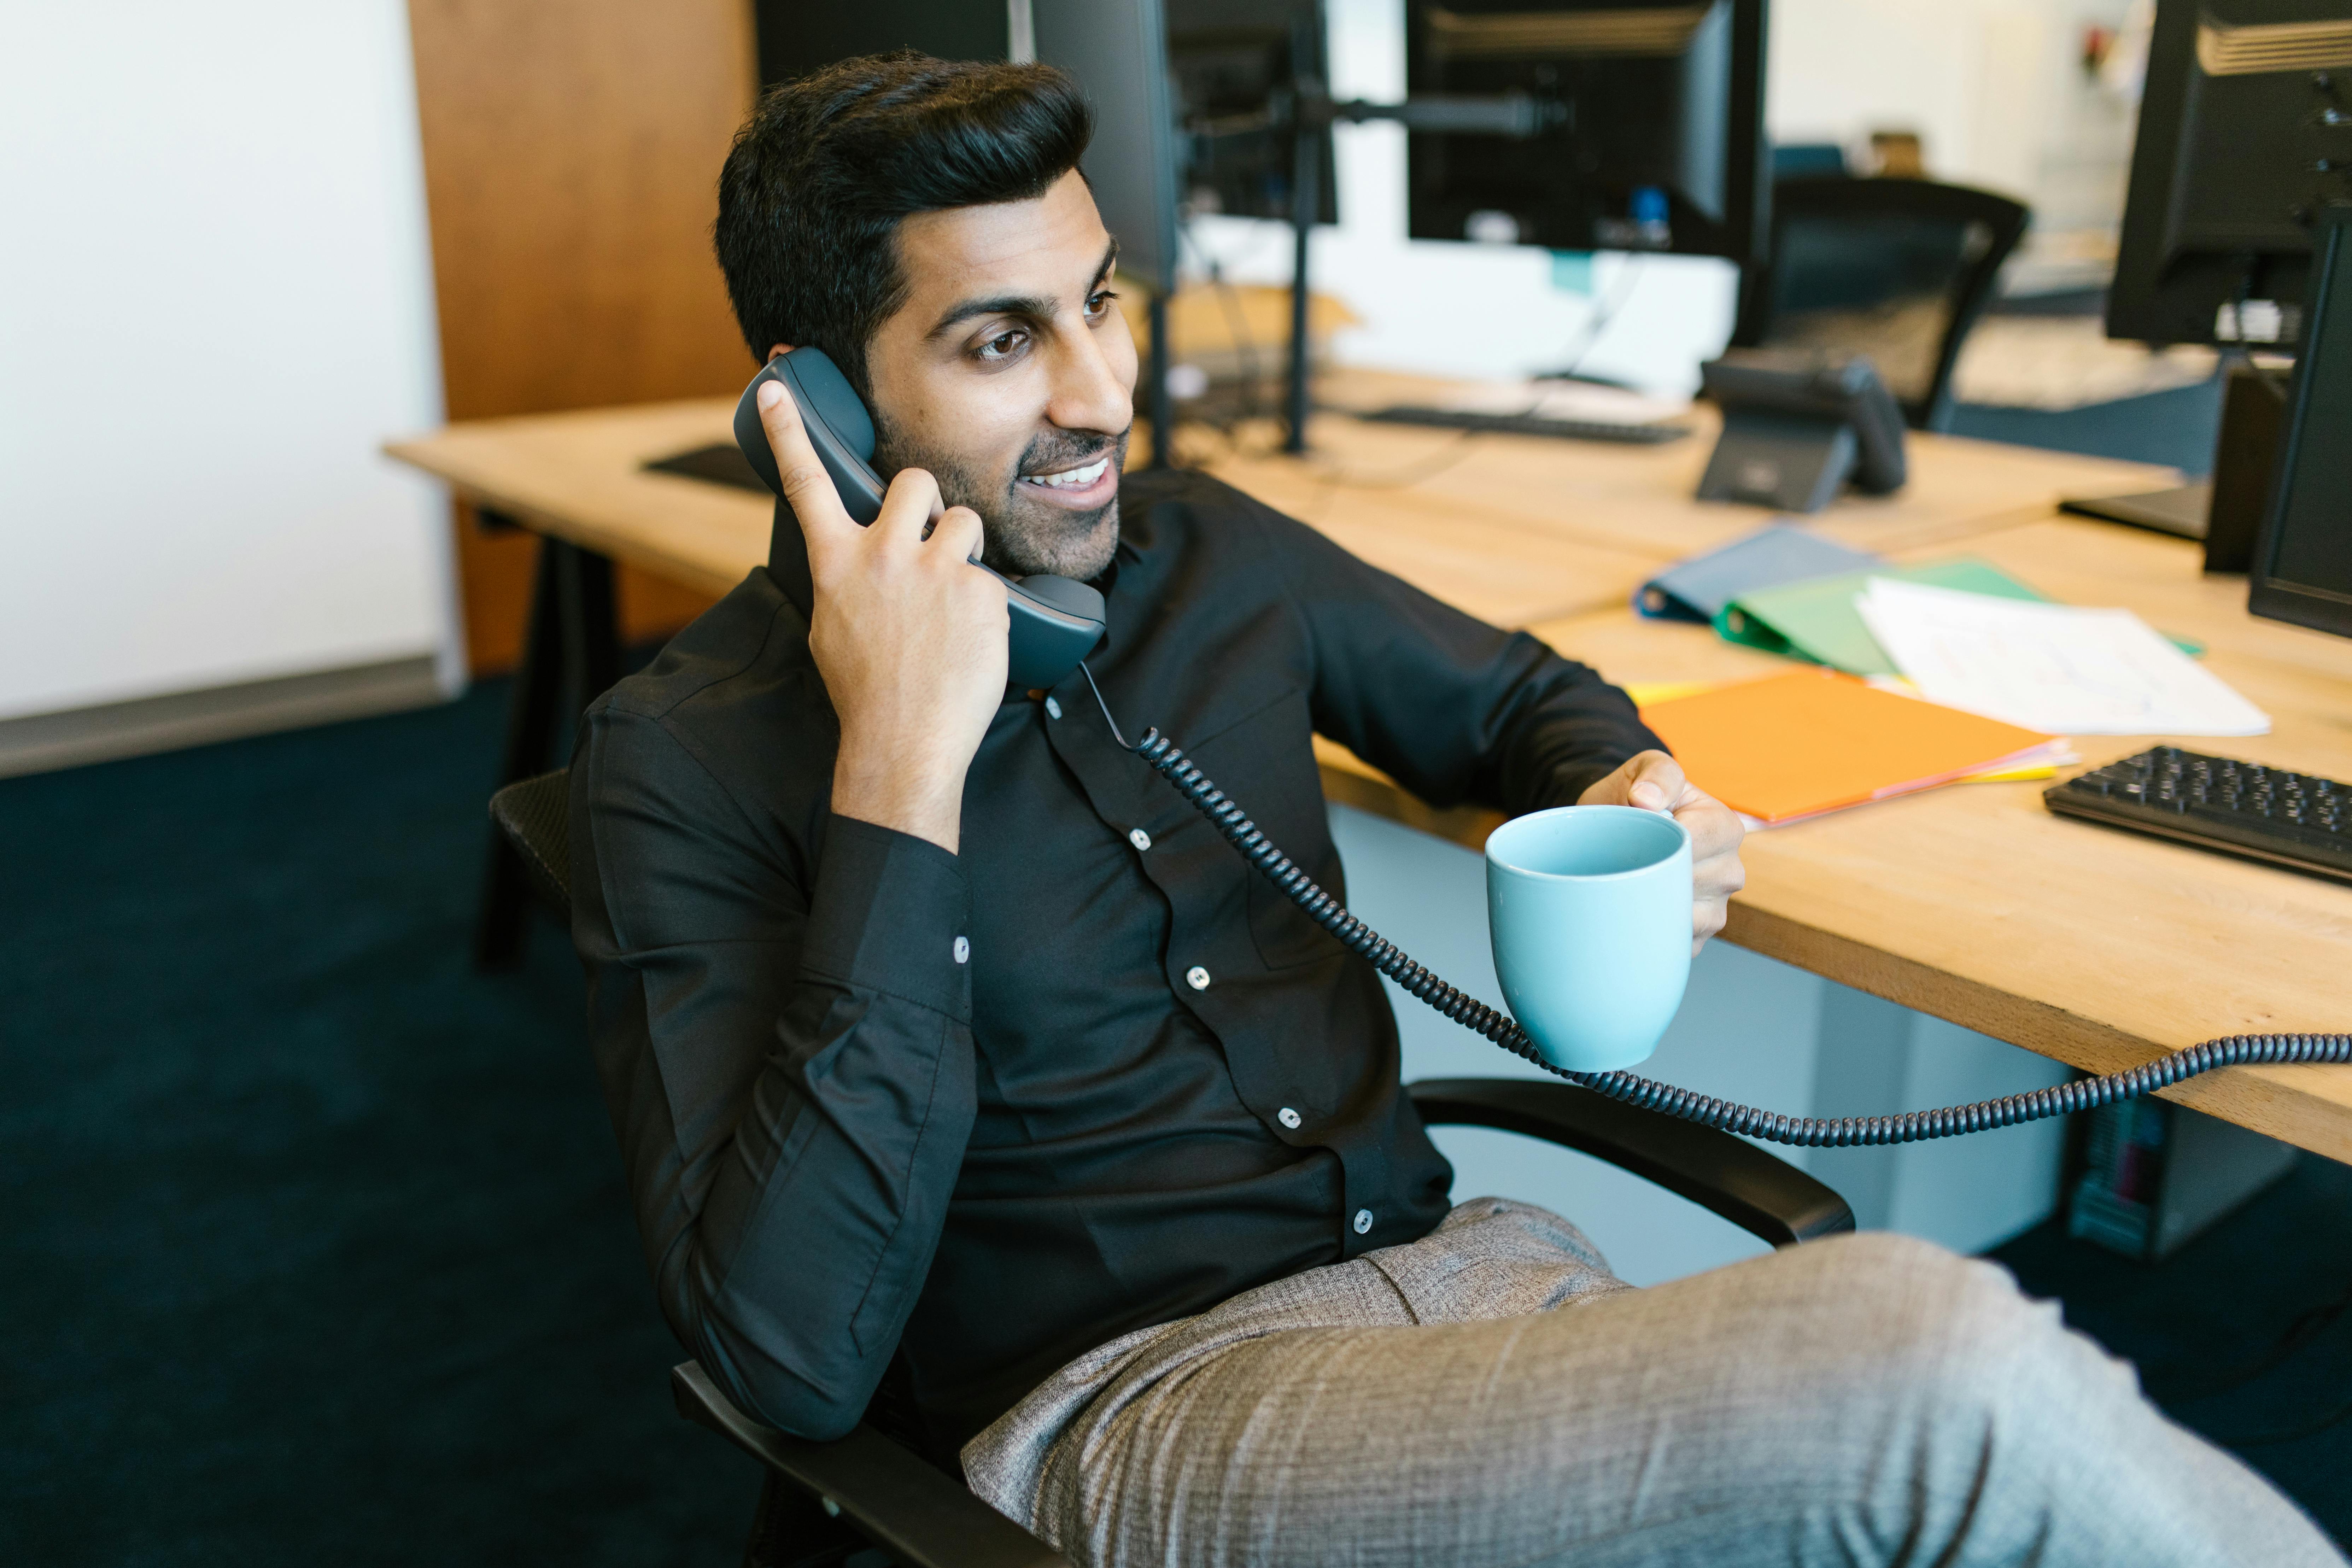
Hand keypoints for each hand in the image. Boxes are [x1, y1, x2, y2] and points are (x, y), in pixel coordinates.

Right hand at [758, 378, 1007, 852]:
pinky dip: (987, 604)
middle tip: (931, 539)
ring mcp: (934, 571)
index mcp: (837, 564)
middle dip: (929, 503)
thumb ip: (846, 581)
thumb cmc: (865, 694)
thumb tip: (856, 562)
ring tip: (954, 600)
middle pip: (914, 481)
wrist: (902, 745)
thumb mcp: (833, 628)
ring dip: (964, 550)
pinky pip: (992, 577)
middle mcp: (882, 556)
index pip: (807, 483)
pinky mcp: (980, 592)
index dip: (789, 431)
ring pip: (964, 522)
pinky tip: (971, 640)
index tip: (775, 391)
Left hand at [1579, 750, 1745, 952]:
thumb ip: (1655, 774)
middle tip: (1620, 862)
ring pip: (1686, 919)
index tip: (1631, 838)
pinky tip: (1635, 910)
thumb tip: (1645, 799)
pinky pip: (1675, 943)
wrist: (1621, 829)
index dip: (1659, 843)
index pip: (1698, 844)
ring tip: (1626, 883)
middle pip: (1691, 884)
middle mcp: (1730, 870)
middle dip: (1651, 874)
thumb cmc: (1636, 798)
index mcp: (1725, 827)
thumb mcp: (1644, 770)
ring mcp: (1717, 906)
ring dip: (1649, 905)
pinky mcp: (1697, 934)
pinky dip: (1650, 931)